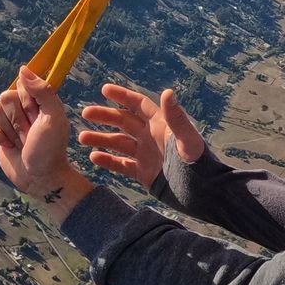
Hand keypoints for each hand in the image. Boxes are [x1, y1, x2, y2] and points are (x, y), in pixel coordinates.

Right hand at [0, 68, 87, 215]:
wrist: (39, 176)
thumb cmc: (51, 148)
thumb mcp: (53, 117)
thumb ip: (42, 91)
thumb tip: (23, 69)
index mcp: (40, 99)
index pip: (23, 84)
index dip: (28, 102)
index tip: (37, 117)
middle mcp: (23, 105)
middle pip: (6, 96)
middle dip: (17, 118)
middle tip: (30, 132)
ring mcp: (9, 118)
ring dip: (8, 129)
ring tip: (21, 140)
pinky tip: (10, 146)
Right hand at [77, 83, 205, 189]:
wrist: (203, 194)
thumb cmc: (199, 165)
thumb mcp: (187, 140)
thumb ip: (176, 118)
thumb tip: (168, 92)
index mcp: (161, 125)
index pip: (139, 105)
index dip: (122, 96)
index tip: (104, 89)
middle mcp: (151, 137)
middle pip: (124, 121)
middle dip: (105, 116)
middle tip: (84, 113)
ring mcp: (146, 155)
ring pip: (118, 143)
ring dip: (101, 138)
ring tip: (81, 137)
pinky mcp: (144, 173)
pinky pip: (121, 164)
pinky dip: (107, 161)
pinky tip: (93, 157)